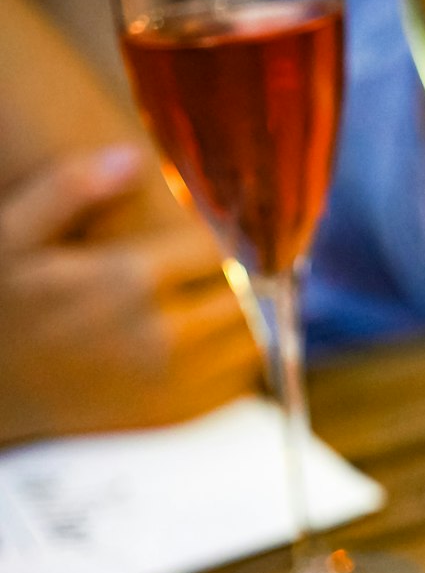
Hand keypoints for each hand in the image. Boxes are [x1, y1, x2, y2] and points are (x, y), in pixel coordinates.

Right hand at [0, 146, 261, 445]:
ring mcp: (173, 383)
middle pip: (243, 293)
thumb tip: (131, 156)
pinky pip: (237, 382)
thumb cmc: (3, 307)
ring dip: (244, 316)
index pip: (216, 246)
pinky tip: (207, 340)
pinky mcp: (175, 416)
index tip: (208, 229)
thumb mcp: (11, 233)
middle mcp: (160, 336)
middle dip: (237, 274)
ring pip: (251, 338)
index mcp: (127, 281)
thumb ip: (69, 188)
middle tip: (213, 265)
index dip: (218, 233)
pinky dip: (236, 359)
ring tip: (213, 299)